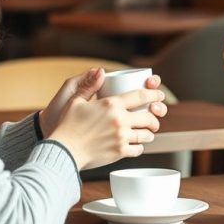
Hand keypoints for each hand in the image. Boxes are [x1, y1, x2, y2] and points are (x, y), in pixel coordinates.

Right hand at [49, 88, 166, 169]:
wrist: (63, 150)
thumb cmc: (68, 125)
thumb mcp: (76, 101)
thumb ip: (89, 85)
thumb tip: (101, 70)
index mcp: (111, 104)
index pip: (141, 96)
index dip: (154, 95)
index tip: (159, 96)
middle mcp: (119, 120)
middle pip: (148, 117)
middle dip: (155, 118)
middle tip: (153, 120)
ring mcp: (121, 137)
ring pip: (146, 135)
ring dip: (149, 134)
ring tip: (146, 133)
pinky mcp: (119, 152)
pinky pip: (138, 149)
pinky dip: (139, 147)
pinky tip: (135, 145)